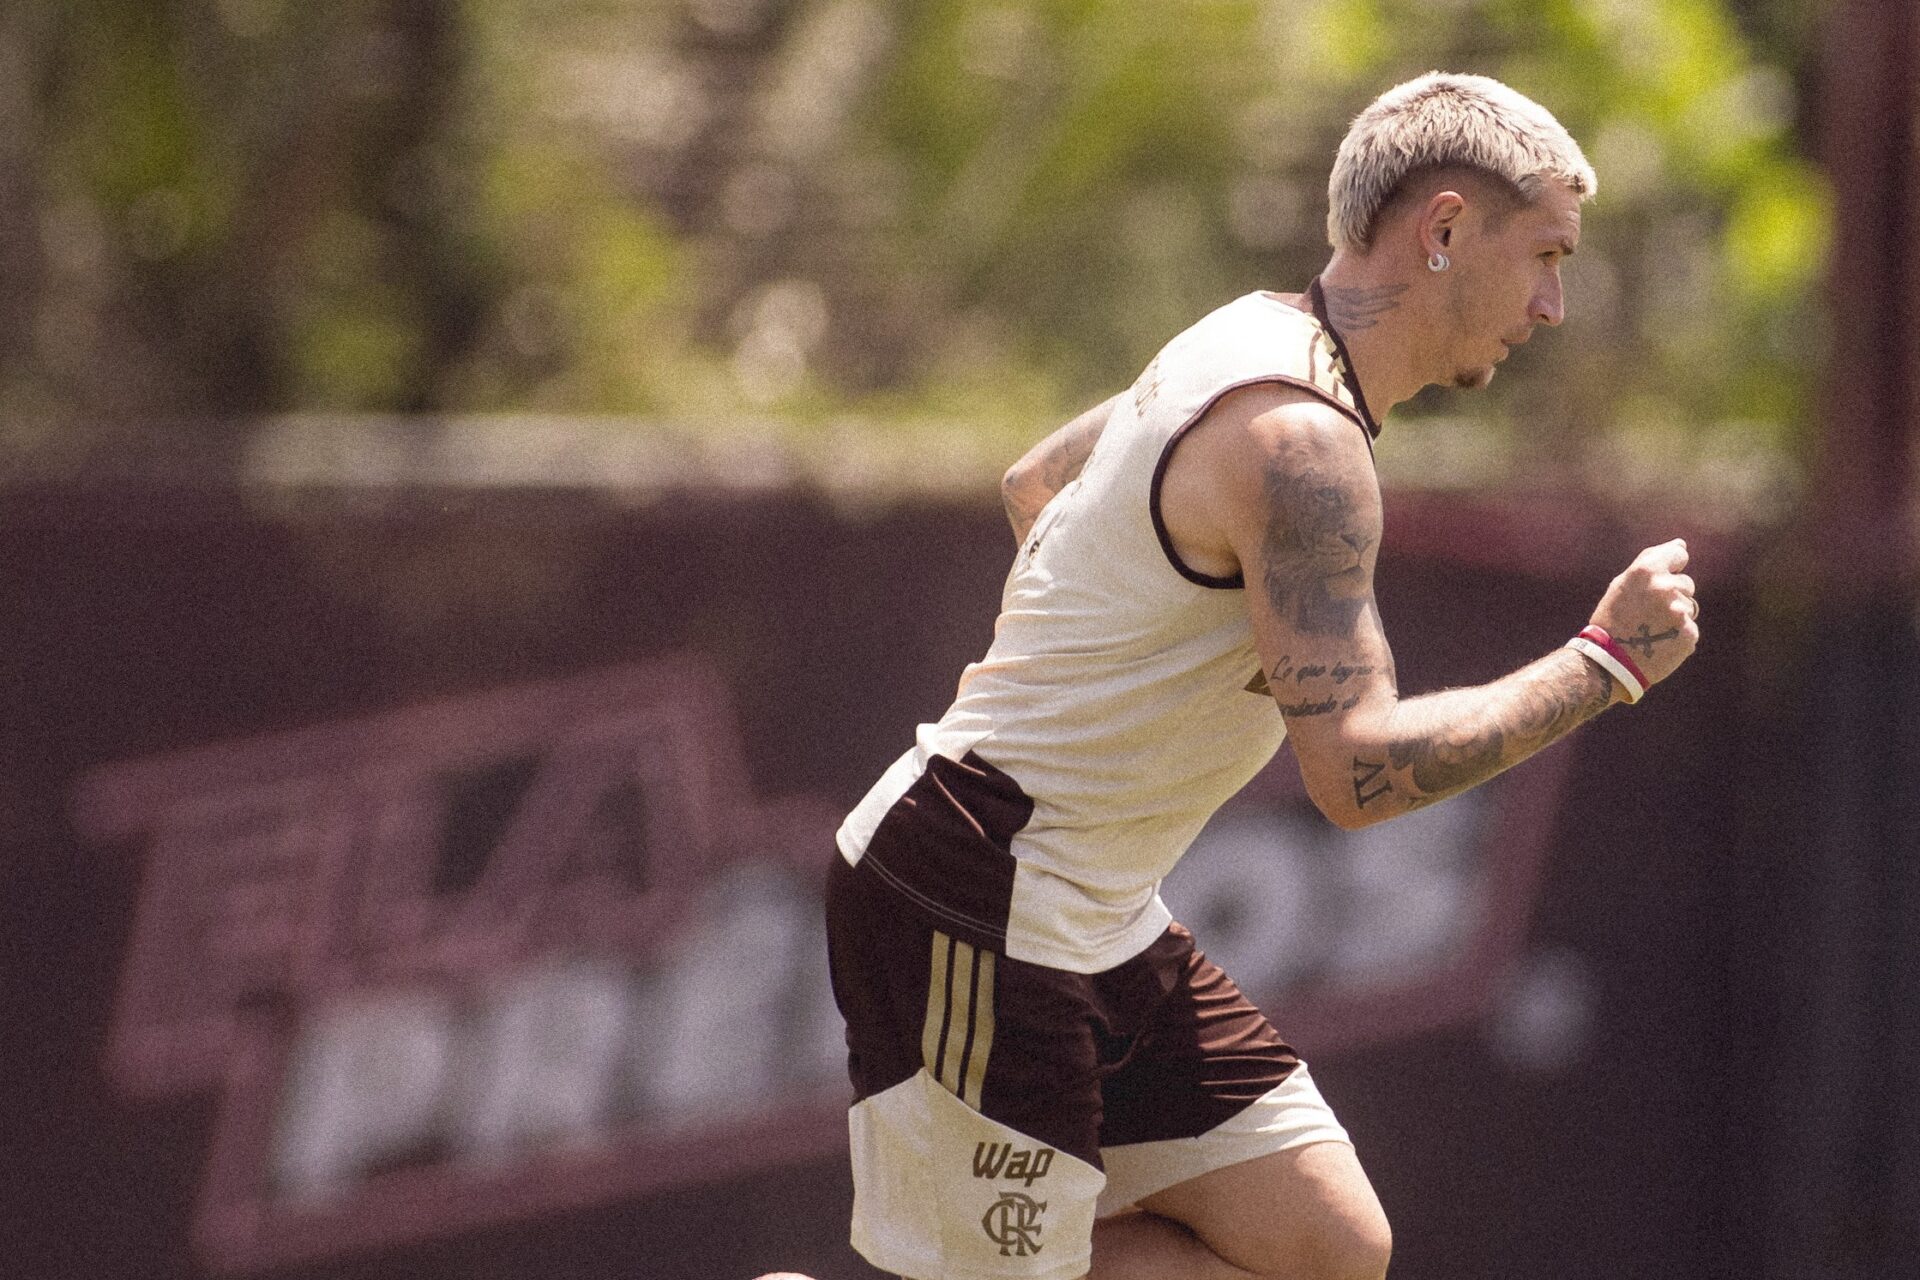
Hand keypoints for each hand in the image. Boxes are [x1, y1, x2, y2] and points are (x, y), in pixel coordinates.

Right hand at [1589, 538, 1699, 693]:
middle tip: (1647, 614)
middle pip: (1686, 583)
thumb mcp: (1623, 583)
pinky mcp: (1689, 634)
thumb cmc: (1613, 618)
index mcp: (1647, 571)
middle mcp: (1666, 587)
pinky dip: (1677, 635)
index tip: (1658, 580)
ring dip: (1676, 616)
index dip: (1670, 567)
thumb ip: (1651, 560)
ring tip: (1652, 629)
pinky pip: (1689, 629)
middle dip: (1672, 595)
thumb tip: (1681, 544)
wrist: (1608, 662)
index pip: (1679, 554)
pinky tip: (1659, 643)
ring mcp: (1679, 611)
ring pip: (1690, 607)